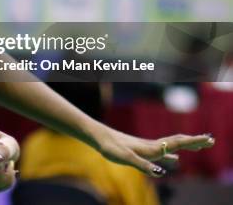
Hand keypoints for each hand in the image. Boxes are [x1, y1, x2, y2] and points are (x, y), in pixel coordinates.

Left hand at [96, 127, 214, 176]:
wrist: (99, 137)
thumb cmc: (111, 147)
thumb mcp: (126, 158)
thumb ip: (143, 165)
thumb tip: (161, 172)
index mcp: (152, 148)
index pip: (177, 143)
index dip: (193, 142)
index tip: (209, 139)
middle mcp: (152, 146)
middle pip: (177, 142)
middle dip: (194, 142)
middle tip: (211, 141)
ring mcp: (147, 147)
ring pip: (171, 146)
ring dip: (186, 146)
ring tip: (198, 147)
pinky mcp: (141, 150)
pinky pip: (162, 153)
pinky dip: (172, 155)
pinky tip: (174, 161)